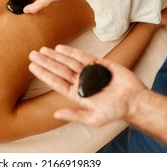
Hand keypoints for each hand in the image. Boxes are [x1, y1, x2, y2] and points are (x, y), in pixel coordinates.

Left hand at [29, 45, 146, 126]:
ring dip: (55, 55)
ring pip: (68, 61)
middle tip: (32, 54)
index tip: (32, 66)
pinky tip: (60, 48)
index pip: (56, 82)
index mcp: (76, 94)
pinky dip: (71, 52)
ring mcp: (88, 72)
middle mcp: (79, 81)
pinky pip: (82, 56)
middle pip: (58, 69)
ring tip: (42, 50)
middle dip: (45, 61)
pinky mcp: (99, 64)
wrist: (134, 101)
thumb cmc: (115, 111)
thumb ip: (75, 115)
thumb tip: (55, 114)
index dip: (43, 74)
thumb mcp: (94, 118)